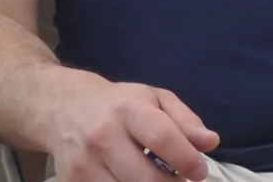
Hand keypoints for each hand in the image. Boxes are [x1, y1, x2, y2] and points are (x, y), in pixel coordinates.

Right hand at [44, 75, 219, 181]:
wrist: (62, 107)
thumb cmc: (118, 103)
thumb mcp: (154, 98)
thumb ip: (184, 120)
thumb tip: (210, 142)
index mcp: (127, 109)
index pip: (163, 139)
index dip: (187, 160)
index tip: (199, 171)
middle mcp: (103, 136)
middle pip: (146, 177)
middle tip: (180, 181)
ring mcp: (84, 164)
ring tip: (160, 181)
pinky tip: (135, 181)